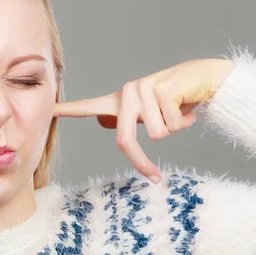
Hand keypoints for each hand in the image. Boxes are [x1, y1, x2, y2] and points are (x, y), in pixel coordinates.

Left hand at [54, 58, 233, 182]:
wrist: (206, 78)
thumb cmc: (176, 100)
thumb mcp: (148, 112)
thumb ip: (127, 118)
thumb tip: (105, 123)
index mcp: (118, 101)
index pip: (87, 107)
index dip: (67, 110)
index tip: (49, 111)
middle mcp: (126, 93)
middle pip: (124, 140)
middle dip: (142, 162)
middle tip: (155, 176)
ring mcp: (142, 89)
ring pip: (157, 134)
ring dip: (174, 127)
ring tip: (177, 111)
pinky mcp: (161, 89)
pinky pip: (172, 125)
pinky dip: (185, 120)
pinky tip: (186, 104)